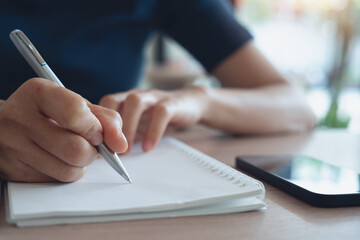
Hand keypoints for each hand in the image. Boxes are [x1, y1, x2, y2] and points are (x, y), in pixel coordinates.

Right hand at [0, 78, 126, 181]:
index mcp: (39, 93)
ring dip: (82, 165)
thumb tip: (121, 144)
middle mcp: (20, 118)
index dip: (95, 129)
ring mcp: (13, 146)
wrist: (4, 124)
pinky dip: (67, 173)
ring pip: (68, 171)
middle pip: (76, 149)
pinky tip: (59, 160)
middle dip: (93, 152)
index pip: (76, 113)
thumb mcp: (75, 104)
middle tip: (90, 146)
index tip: (100, 135)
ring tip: (74, 153)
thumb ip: (104, 118)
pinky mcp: (12, 171)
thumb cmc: (49, 112)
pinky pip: (55, 181)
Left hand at [99, 86, 207, 152]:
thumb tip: (101, 154)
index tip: (95, 147)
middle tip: (109, 151)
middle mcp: (136, 95)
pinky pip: (161, 113)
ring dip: (128, 127)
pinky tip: (148, 147)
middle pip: (113, 100)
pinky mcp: (172, 103)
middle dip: (108, 126)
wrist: (192, 104)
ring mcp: (154, 97)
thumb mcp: (139, 126)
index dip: (96, 124)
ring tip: (126, 151)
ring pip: (135, 101)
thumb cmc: (161, 117)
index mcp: (125, 99)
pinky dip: (153, 131)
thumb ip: (123, 135)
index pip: (102, 104)